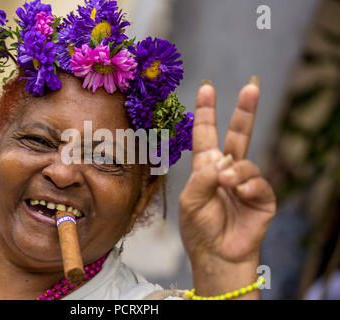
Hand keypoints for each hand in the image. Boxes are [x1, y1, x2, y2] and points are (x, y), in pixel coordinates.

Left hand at [179, 77, 275, 295]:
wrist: (216, 256)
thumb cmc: (198, 228)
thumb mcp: (191, 199)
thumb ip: (203, 176)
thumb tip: (224, 160)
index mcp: (206, 167)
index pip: (206, 134)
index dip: (206, 112)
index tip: (207, 88)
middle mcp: (227, 170)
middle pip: (238, 134)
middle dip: (244, 111)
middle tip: (251, 86)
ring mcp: (246, 183)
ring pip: (246, 162)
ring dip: (235, 171)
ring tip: (226, 183)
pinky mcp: (262, 198)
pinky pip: (258, 183)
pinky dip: (248, 187)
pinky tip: (240, 194)